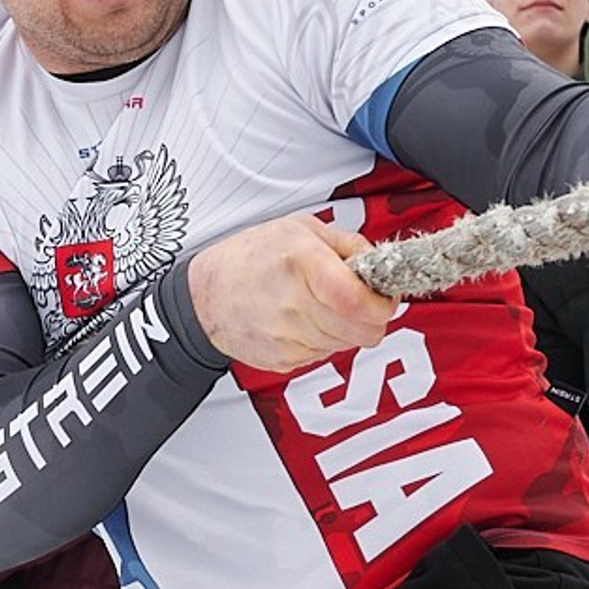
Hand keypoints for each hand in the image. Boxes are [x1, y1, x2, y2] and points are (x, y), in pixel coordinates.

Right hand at [185, 215, 398, 372]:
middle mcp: (293, 304)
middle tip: (360, 302)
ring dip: (345, 329)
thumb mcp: (299, 229)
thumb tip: (377, 263)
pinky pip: (323, 356)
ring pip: (345, 345)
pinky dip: (323, 340)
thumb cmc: (249, 258)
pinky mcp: (282, 359)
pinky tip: (303, 321)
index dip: (383, 305)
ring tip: (323, 307)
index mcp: (302, 263)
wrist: (204, 296)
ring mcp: (286, 337)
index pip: (359, 302)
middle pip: (362, 331)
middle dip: (371, 319)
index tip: (384, 296)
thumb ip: (346, 243)